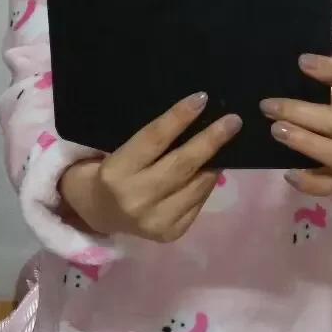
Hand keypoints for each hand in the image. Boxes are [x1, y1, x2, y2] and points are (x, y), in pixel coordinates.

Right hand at [59, 93, 241, 242]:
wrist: (97, 212)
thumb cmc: (112, 170)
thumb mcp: (121, 150)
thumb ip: (153, 141)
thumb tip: (197, 119)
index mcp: (116, 172)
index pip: (154, 139)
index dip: (179, 117)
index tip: (202, 99)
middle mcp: (135, 199)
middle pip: (182, 164)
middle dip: (211, 140)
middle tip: (233, 121)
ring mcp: (154, 220)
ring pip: (196, 185)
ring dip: (215, 162)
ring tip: (231, 142)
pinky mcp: (170, 233)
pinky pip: (198, 202)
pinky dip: (208, 182)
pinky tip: (214, 167)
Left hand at [260, 54, 331, 196]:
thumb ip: (310, 86)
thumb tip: (272, 70)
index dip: (329, 70)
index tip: (302, 60)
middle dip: (302, 113)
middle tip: (268, 106)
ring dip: (304, 142)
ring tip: (276, 131)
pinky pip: (328, 186)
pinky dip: (309, 182)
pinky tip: (288, 174)